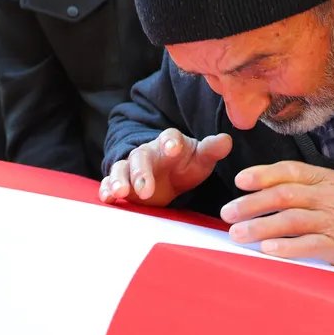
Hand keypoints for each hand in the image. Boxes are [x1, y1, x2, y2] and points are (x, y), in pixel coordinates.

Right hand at [99, 128, 231, 207]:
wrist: (171, 175)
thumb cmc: (188, 164)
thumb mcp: (202, 158)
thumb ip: (212, 150)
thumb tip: (226, 140)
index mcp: (170, 142)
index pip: (169, 136)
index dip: (170, 141)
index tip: (173, 148)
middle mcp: (148, 151)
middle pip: (141, 156)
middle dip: (141, 172)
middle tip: (145, 189)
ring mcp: (132, 167)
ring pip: (122, 168)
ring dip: (119, 180)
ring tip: (120, 192)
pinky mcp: (124, 182)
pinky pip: (110, 182)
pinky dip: (107, 189)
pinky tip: (107, 198)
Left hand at [220, 161, 333, 271]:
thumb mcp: (329, 191)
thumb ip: (299, 189)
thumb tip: (255, 195)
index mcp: (325, 179)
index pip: (290, 171)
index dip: (263, 174)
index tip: (240, 181)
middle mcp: (330, 196)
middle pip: (285, 195)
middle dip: (252, 204)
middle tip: (229, 212)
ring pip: (292, 220)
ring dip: (261, 227)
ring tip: (238, 234)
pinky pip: (308, 244)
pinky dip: (286, 247)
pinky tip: (267, 250)